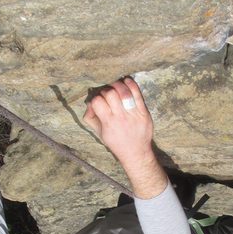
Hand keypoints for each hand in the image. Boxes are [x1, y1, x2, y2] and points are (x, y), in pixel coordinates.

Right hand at [83, 78, 166, 198]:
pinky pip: (138, 94)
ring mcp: (133, 115)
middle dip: (107, 90)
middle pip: (110, 94)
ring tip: (116, 86)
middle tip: (108, 94)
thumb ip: (90, 118)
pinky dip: (131, 84)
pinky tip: (127, 81)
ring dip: (118, 85)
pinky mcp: (144, 113)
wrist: (136, 152)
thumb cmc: (115, 142)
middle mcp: (120, 118)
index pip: (97, 102)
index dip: (96, 98)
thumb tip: (89, 104)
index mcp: (108, 122)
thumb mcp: (99, 133)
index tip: (99, 101)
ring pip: (124, 92)